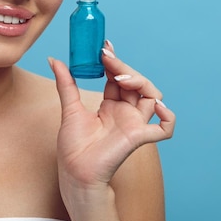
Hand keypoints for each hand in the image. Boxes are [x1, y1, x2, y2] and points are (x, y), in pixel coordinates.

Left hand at [49, 41, 174, 189]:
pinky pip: (165, 129)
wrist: (76, 172)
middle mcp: (125, 113)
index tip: (104, 47)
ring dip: (140, 82)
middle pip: (135, 82)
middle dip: (123, 67)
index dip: (114, 61)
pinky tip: (155, 105)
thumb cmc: (74, 147)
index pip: (118, 77)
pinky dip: (167, 117)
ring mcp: (134, 124)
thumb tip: (54, 60)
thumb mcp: (69, 109)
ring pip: (152, 96)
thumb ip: (66, 84)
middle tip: (107, 57)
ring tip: (120, 77)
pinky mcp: (139, 137)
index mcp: (110, 105)